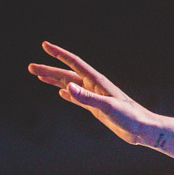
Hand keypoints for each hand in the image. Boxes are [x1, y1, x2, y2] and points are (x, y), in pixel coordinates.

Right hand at [28, 42, 156, 144]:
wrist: (143, 129)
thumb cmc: (130, 117)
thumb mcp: (107, 107)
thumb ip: (87, 98)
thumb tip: (67, 87)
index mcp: (97, 82)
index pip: (74, 63)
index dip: (59, 54)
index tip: (45, 45)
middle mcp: (95, 87)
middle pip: (67, 74)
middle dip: (49, 70)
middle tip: (30, 67)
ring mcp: (95, 97)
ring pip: (70, 85)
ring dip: (54, 80)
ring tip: (39, 76)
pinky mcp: (97, 109)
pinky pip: (78, 99)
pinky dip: (68, 95)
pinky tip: (61, 93)